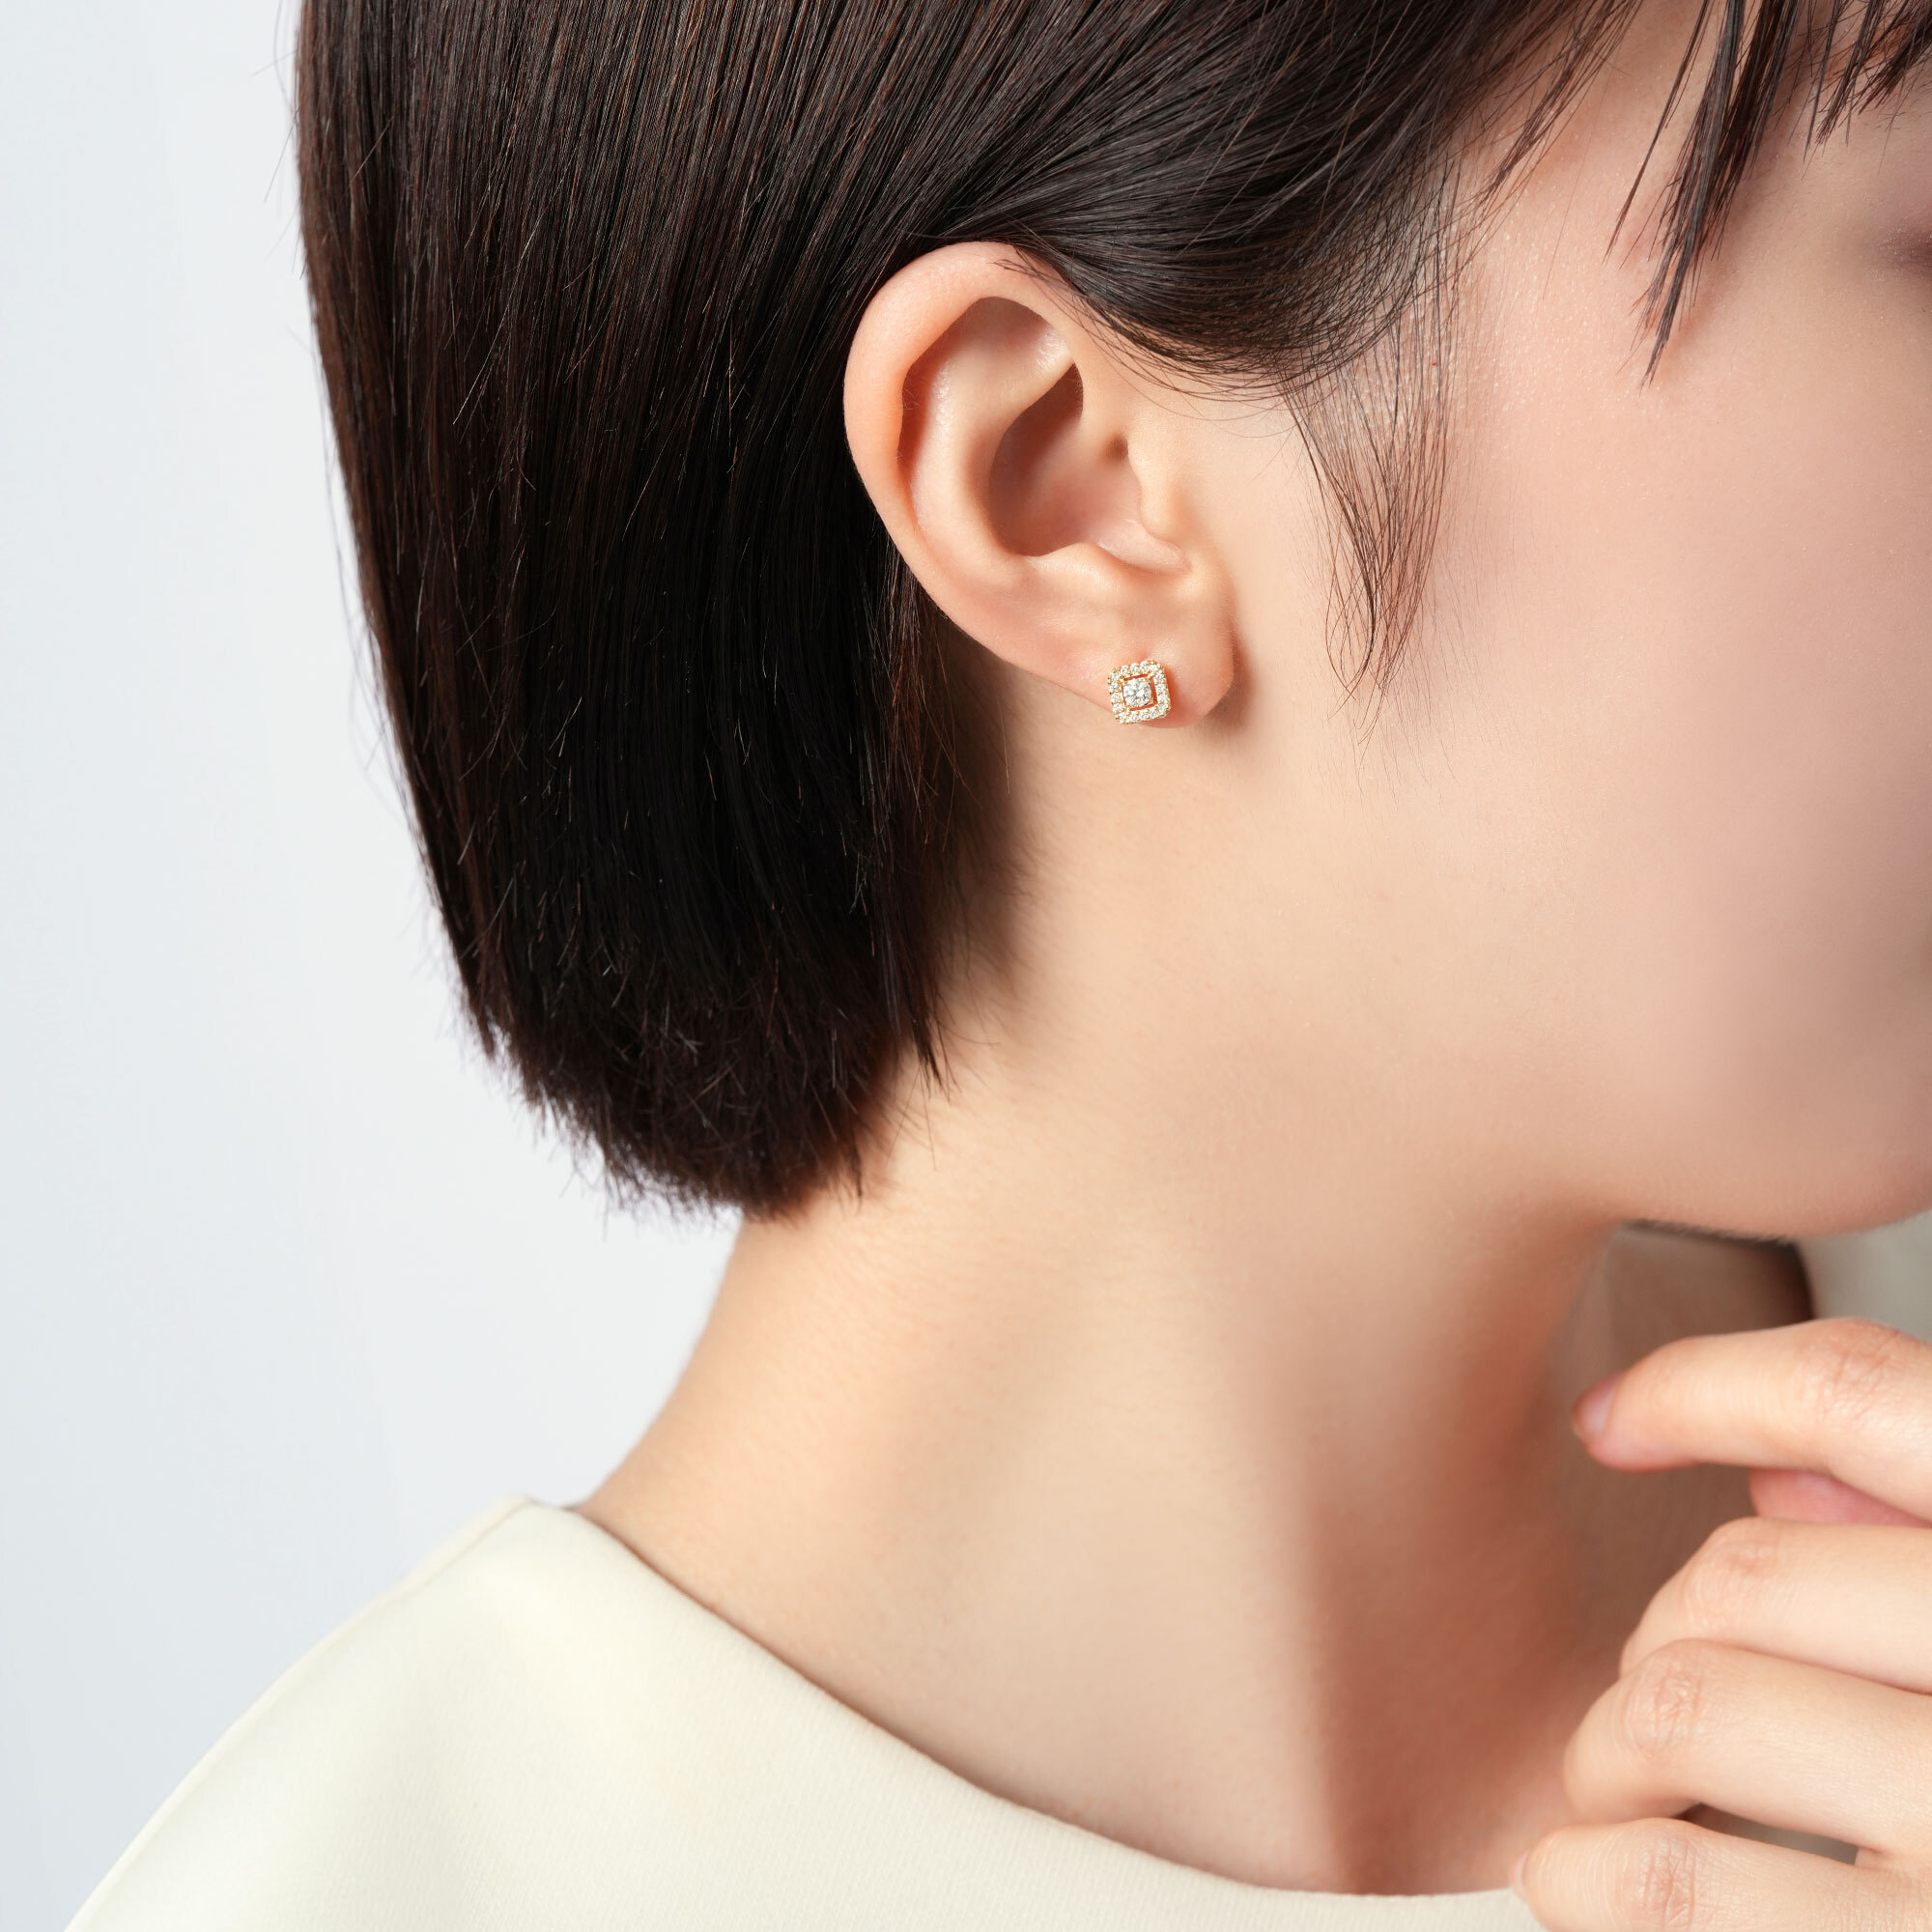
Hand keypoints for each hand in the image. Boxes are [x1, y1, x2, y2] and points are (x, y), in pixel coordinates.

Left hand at [1513, 1316, 1931, 1930]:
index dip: (1705, 1384)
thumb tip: (1776, 1475)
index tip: (1612, 1420)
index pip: (1861, 1397)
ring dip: (1607, 1757)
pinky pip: (1674, 1886)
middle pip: (1744, 1570)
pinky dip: (1593, 1878)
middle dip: (1658, 1636)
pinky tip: (1591, 1883)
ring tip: (1614, 1796)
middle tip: (1647, 1705)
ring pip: (1686, 1710)